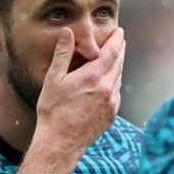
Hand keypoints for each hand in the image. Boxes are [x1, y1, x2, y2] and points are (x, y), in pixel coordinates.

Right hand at [34, 27, 124, 155]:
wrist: (60, 142)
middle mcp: (107, 88)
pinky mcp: (112, 114)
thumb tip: (68, 32)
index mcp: (93, 76)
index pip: (111, 51)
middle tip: (118, 40)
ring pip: (119, 77)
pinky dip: (115, 82)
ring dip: (117, 66)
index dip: (117, 39)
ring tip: (112, 59)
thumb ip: (63, 54)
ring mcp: (112, 102)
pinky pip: (117, 93)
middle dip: (119, 50)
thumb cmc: (53, 111)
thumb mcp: (53, 79)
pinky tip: (107, 82)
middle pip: (119, 63)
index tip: (119, 31)